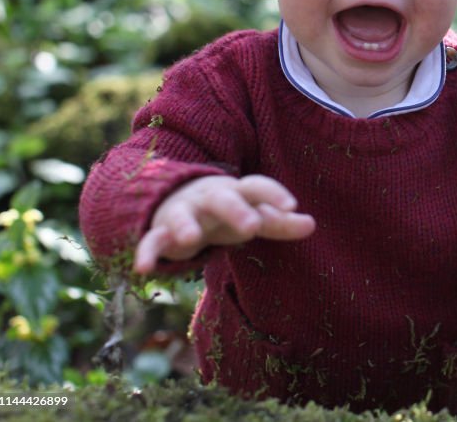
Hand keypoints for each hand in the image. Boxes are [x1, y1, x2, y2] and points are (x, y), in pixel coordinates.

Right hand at [133, 174, 315, 273]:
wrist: (173, 201)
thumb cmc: (223, 213)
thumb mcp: (251, 215)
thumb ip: (279, 222)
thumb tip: (312, 224)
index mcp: (236, 192)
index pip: (256, 187)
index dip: (274, 194)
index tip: (292, 206)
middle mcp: (209, 199)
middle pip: (223, 199)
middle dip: (236, 210)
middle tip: (252, 226)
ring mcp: (183, 213)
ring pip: (183, 216)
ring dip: (185, 226)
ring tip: (191, 240)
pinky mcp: (160, 232)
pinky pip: (151, 241)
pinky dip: (147, 253)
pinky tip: (144, 270)